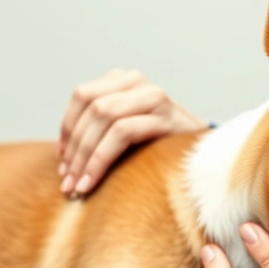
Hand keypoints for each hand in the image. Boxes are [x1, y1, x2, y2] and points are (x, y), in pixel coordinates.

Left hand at [57, 69, 204, 196]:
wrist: (206, 158)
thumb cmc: (160, 150)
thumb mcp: (126, 132)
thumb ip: (99, 131)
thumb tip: (62, 156)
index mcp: (125, 81)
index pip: (83, 95)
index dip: (67, 129)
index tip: (62, 162)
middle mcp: (139, 82)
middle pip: (90, 105)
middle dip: (74, 147)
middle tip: (67, 181)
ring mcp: (155, 97)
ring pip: (103, 115)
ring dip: (84, 155)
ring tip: (77, 186)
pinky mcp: (166, 118)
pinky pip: (122, 132)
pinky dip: (99, 160)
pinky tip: (92, 183)